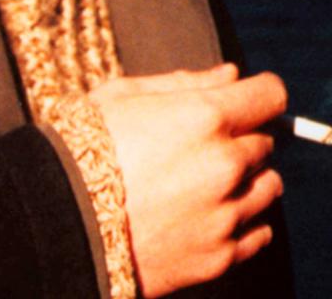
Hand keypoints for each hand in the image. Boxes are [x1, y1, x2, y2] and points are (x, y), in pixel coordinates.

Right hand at [91, 64, 286, 296]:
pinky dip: (243, 221)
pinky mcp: (219, 256)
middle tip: (200, 146)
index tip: (246, 101)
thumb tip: (231, 75)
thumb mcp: (126, 95)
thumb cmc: (86, 145)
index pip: (270, 95)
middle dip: (241, 138)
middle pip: (266, 141)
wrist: (60, 219)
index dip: (258, 94)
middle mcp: (225, 163)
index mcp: (205, 116)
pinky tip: (209, 213)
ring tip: (204, 182)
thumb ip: (186, 82)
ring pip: (269, 186)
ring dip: (247, 180)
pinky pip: (259, 232)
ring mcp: (225, 213)